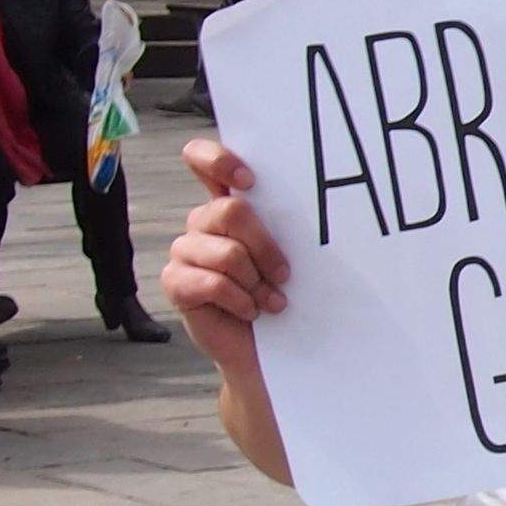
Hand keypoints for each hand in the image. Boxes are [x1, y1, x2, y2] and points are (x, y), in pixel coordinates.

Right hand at [163, 138, 285, 390]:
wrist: (273, 346)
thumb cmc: (288, 291)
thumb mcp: (295, 254)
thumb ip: (292, 224)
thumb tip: (330, 204)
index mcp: (230, 204)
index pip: (204, 159)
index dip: (219, 160)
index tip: (250, 180)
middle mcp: (203, 222)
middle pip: (231, 211)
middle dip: (266, 246)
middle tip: (285, 275)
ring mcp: (185, 250)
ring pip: (226, 252)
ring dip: (256, 282)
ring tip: (271, 301)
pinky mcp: (175, 281)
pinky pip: (210, 282)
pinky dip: (239, 300)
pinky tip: (251, 311)